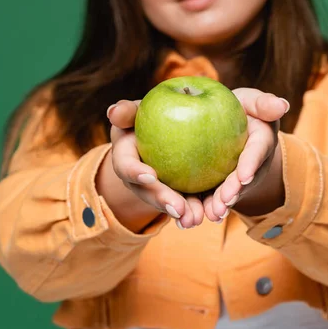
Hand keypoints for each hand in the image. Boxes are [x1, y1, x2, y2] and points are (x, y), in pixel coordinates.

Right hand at [107, 101, 204, 228]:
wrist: (164, 129)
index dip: (135, 172)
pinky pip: (189, 200)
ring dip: (182, 212)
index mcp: (125, 156)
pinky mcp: (179, 190)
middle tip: (178, 208)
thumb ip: (127, 111)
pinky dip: (200, 207)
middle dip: (162, 201)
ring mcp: (158, 188)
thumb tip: (113, 112)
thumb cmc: (146, 116)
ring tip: (196, 218)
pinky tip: (214, 214)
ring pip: (169, 202)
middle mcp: (138, 178)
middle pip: (148, 192)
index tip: (151, 175)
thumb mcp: (136, 110)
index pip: (125, 165)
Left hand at [201, 90, 288, 221]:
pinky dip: (203, 206)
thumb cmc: (239, 109)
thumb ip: (263, 103)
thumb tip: (282, 105)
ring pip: (228, 193)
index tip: (244, 175)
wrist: (224, 124)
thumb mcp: (250, 101)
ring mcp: (235, 178)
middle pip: (242, 179)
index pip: (256, 152)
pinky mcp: (218, 184)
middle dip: (234, 191)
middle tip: (225, 201)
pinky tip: (192, 216)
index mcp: (261, 141)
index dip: (250, 164)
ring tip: (211, 213)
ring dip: (220, 204)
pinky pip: (210, 195)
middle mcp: (251, 165)